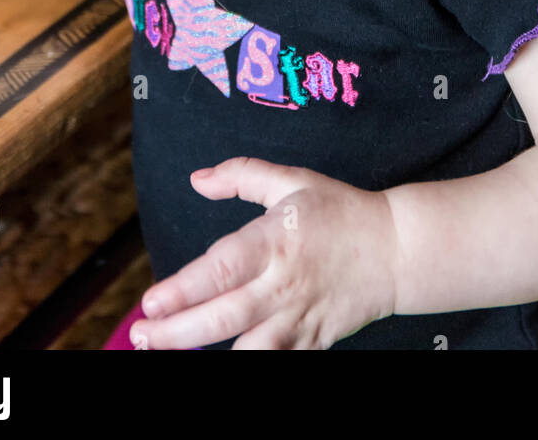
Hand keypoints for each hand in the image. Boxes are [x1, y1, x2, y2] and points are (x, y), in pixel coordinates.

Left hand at [129, 157, 398, 350]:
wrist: (395, 250)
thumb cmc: (340, 211)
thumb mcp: (292, 180)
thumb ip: (242, 175)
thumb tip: (198, 179)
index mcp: (275, 240)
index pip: (221, 269)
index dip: (183, 289)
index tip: (150, 301)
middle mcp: (283, 284)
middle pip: (222, 317)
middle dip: (176, 332)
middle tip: (141, 335)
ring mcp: (297, 318)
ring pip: (245, 349)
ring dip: (202, 353)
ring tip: (165, 350)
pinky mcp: (311, 343)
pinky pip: (273, 363)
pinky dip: (249, 363)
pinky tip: (220, 360)